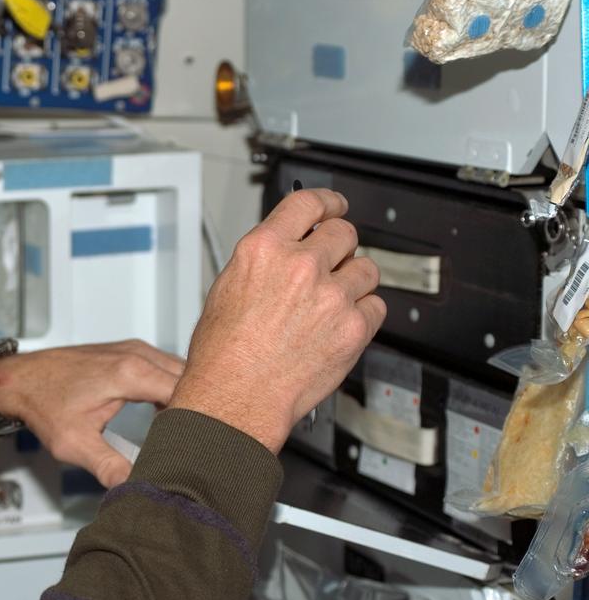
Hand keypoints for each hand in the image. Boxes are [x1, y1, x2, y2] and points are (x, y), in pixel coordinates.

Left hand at [0, 340, 185, 487]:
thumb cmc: (42, 404)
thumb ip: (109, 467)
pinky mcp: (129, 352)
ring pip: (180, 370)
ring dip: (186, 397)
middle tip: (201, 441)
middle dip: (198, 408)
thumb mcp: (74, 444)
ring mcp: (134, 349)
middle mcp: (137, 354)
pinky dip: (172, 387)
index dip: (199, 419)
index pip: (188, 392)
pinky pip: (165, 367)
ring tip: (186, 430)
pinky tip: (165, 414)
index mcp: (131, 372)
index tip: (201, 444)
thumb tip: (136, 488)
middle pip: (190, 378)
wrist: (19, 379)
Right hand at [168, 188, 384, 452]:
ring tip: (334, 301)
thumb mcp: (226, 289)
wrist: (236, 397)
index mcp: (264, 250)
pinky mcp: (353, 327)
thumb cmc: (223, 355)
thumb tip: (284, 252)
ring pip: (366, 268)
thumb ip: (263, 263)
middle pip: (344, 232)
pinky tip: (340, 325)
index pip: (308, 203)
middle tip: (335, 261)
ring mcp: (331, 295)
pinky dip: (363, 314)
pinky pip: (376, 307)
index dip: (327, 201)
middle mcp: (300, 265)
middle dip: (340, 246)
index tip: (335, 206)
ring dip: (354, 280)